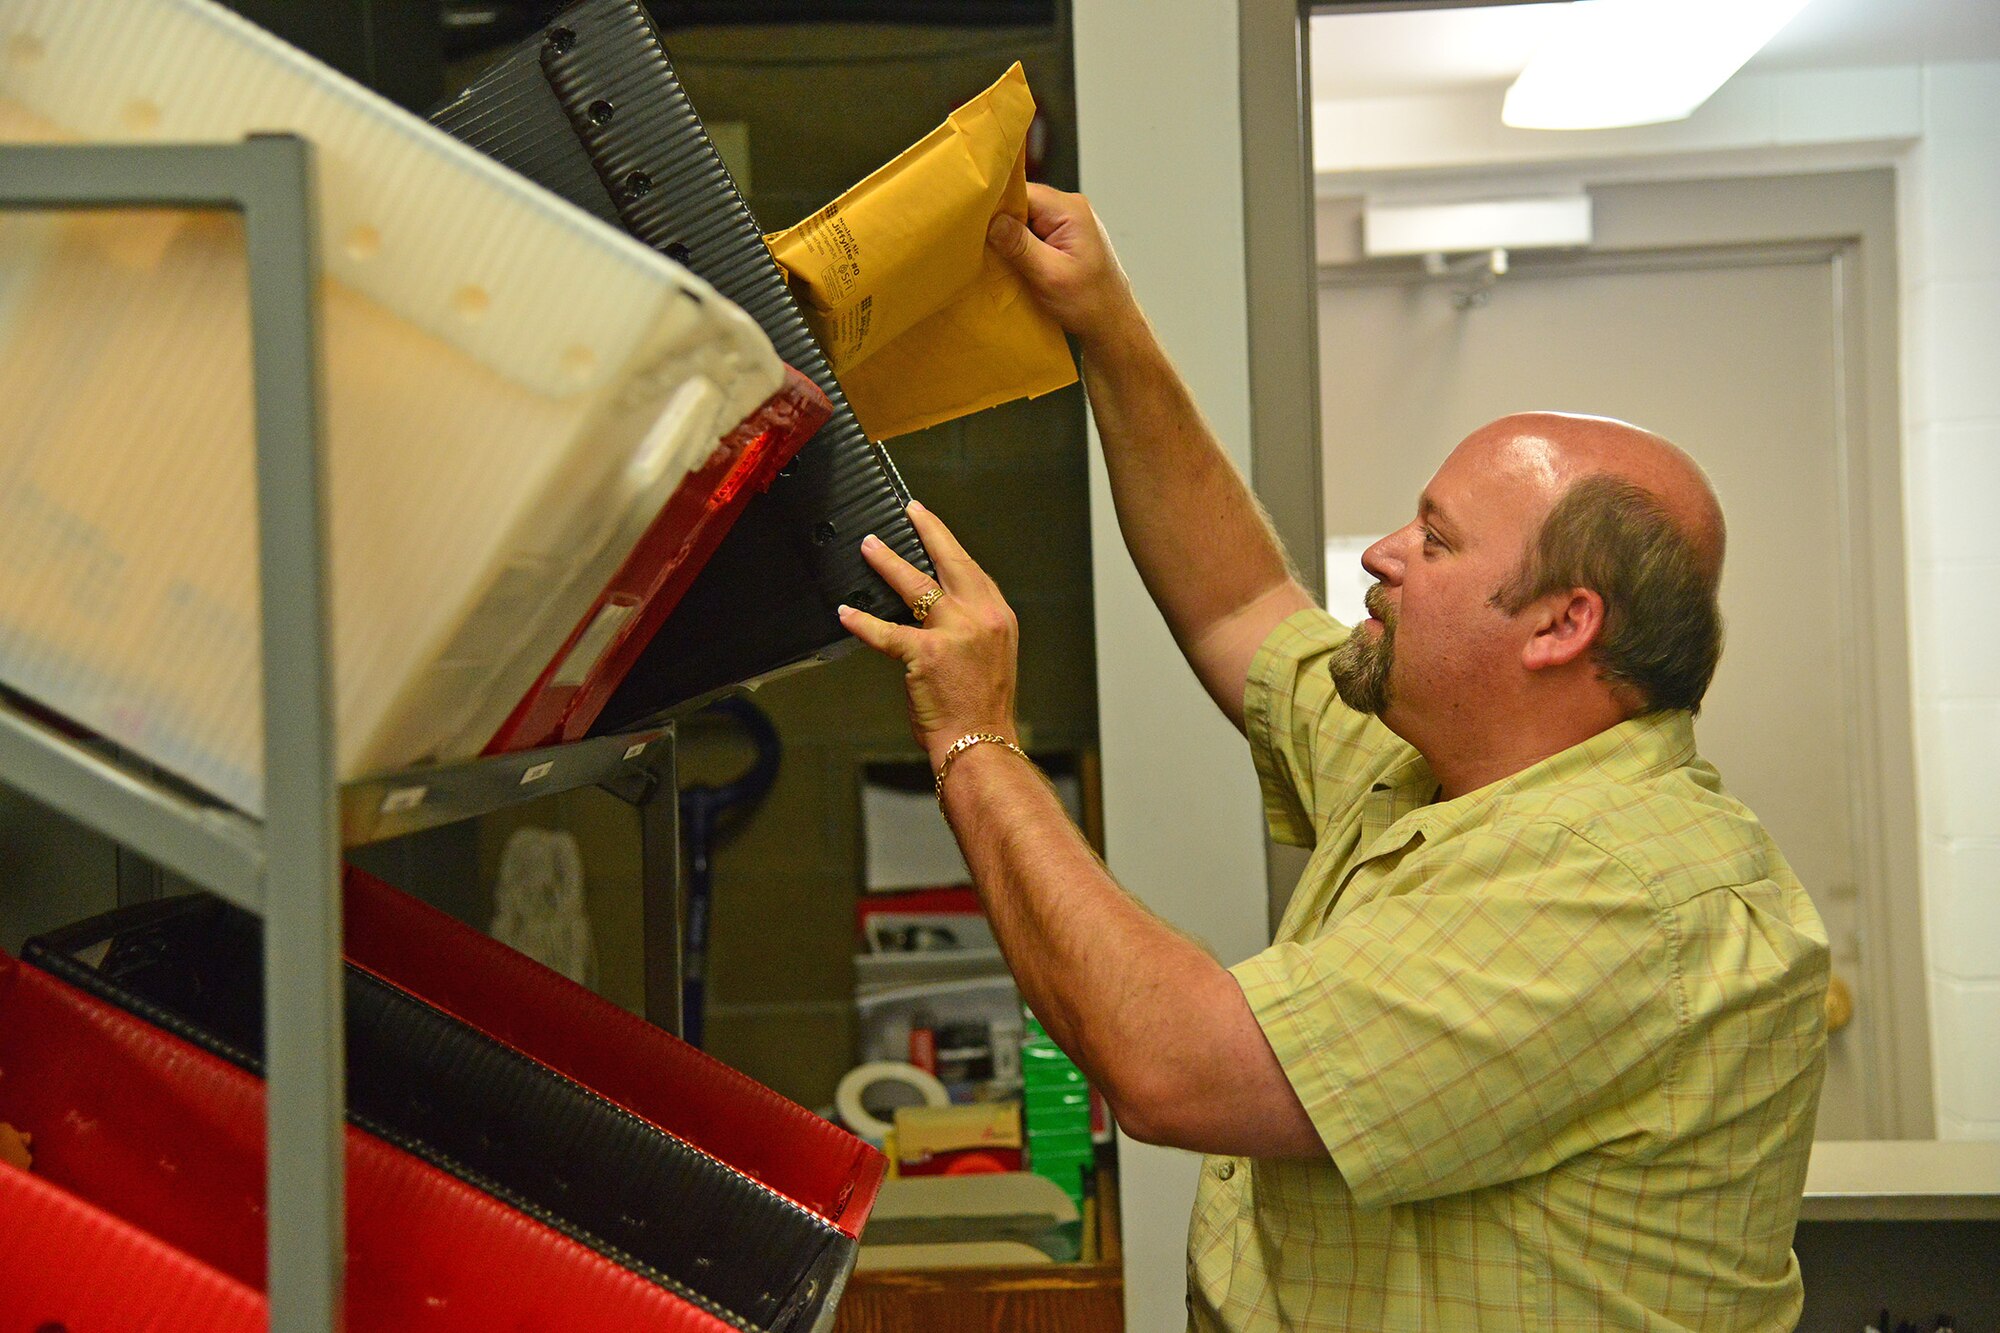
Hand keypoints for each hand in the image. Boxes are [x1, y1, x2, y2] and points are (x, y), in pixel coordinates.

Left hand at [838, 503, 1019, 769]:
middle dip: (928, 531)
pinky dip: (863, 622)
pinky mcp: (926, 653)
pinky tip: (847, 613)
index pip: (972, 571)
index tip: (933, 530)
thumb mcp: (990, 659)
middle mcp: (981, 618)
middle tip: (911, 511)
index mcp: (999, 619)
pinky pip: (887, 631)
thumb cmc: (981, 710)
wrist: (980, 744)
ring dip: (887, 562)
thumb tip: (936, 610)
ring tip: (870, 546)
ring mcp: (955, 633)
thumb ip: (971, 630)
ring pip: (916, 585)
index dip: (949, 547)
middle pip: (951, 561)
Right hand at [988, 183, 1142, 344]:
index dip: (995, 207)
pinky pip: (1032, 231)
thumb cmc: (1090, 302)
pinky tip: (1015, 263)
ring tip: (1001, 259)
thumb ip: (1020, 246)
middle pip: (1021, 202)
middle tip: (985, 247)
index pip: (1020, 192)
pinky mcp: (1063, 236)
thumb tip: (992, 221)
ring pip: (1024, 218)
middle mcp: (1070, 208)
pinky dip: (1020, 246)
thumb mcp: (1049, 275)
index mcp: (1070, 209)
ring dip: (1010, 238)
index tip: (975, 226)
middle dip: (1001, 224)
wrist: (1112, 323)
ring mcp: (1067, 221)